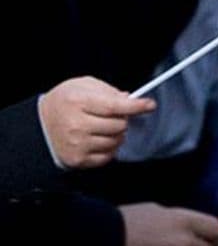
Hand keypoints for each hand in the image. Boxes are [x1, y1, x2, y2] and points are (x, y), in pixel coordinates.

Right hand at [39, 76, 154, 167]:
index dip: (136, 106)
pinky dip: (110, 148)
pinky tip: (100, 139)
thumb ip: (107, 90)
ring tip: (104, 127)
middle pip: (119, 125)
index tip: (149, 105)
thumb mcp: (82, 85)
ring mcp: (77, 144)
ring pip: (116, 141)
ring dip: (117, 134)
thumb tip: (129, 99)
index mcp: (79, 102)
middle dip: (123, 119)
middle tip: (115, 115)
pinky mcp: (78, 160)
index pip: (115, 106)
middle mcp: (77, 125)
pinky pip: (107, 156)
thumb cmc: (64, 102)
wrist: (39, 125)